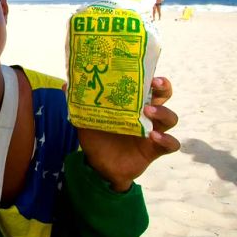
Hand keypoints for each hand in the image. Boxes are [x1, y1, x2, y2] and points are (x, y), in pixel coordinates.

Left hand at [75, 77, 180, 191]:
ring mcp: (153, 131)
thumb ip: (77, 103)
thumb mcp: (85, 118)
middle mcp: (146, 114)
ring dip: (163, 112)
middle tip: (155, 84)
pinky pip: (170, 144)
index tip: (147, 71)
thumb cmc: (96, 136)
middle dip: (163, 88)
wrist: (98, 165)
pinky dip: (166, 140)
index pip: (147, 85)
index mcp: (132, 103)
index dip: (150, 76)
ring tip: (148, 112)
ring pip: (170, 118)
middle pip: (164, 96)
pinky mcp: (154, 149)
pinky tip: (153, 137)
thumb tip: (65, 84)